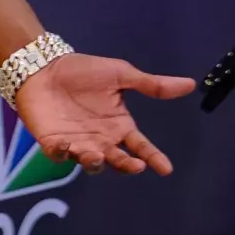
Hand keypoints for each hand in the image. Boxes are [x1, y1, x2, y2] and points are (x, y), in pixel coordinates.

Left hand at [13, 53, 195, 174]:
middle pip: (117, 160)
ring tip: (96, 154)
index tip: (166, 168)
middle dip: (126, 165)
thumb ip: (151, 84)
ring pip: (90, 163)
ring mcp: (77, 143)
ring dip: (94, 162)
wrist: (44, 65)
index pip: (141, 147)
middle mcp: (101, 140)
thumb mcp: (120, 74)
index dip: (153, 158)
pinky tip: (64, 146)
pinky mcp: (52, 142)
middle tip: (134, 164)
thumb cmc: (82, 71)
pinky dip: (61, 154)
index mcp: (119, 126)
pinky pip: (58, 155)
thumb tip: (190, 84)